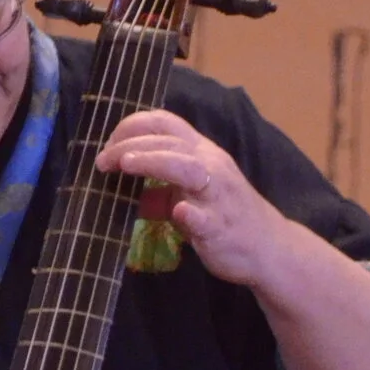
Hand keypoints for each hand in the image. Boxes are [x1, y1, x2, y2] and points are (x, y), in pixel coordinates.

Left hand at [96, 109, 289, 288]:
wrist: (268, 247)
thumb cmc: (224, 215)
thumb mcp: (190, 192)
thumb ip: (159, 185)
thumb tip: (120, 184)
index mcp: (201, 152)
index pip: (166, 122)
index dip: (133, 126)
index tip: (107, 144)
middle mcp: (211, 166)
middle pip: (170, 143)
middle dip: (131, 146)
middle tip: (102, 160)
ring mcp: (217, 196)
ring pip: (187, 169)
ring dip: (155, 162)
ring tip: (126, 164)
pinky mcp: (221, 227)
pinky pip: (205, 217)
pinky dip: (191, 213)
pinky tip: (176, 212)